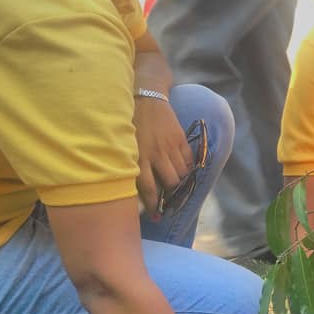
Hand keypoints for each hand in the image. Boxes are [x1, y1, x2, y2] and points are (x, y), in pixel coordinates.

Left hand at [133, 95, 191, 217]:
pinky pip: (188, 159)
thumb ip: (131, 165)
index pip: (149, 189)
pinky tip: (183, 168)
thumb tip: (138, 187)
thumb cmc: (128, 123)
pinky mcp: (179, 138)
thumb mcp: (124, 146)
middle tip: (170, 199)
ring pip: (181, 173)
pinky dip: (188, 167)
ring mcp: (170, 146)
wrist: (146, 97)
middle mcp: (156, 155)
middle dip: (171, 194)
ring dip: (180, 180)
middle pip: (170, 183)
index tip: (157, 216)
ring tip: (176, 183)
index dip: (154, 205)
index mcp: (139, 158)